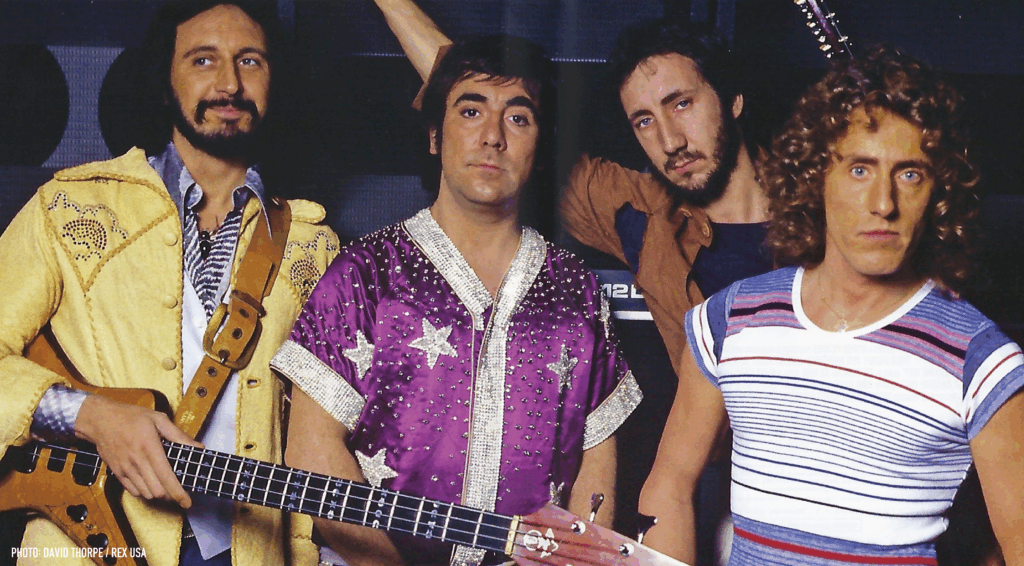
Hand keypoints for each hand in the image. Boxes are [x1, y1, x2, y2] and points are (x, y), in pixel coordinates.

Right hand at [74, 395, 202, 508]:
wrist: (100, 420)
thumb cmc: (130, 417)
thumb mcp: (158, 419)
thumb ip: (178, 435)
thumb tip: (197, 446)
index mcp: (150, 448)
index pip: (166, 477)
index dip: (178, 493)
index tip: (187, 502)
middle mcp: (137, 462)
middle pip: (157, 491)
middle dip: (170, 494)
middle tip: (177, 489)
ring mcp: (126, 469)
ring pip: (146, 494)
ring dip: (157, 493)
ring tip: (164, 484)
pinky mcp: (117, 473)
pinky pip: (133, 491)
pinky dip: (144, 491)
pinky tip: (149, 481)